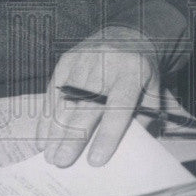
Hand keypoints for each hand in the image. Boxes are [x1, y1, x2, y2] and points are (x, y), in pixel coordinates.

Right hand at [39, 26, 158, 166]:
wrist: (126, 34)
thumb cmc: (139, 72)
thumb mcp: (152, 90)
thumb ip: (142, 117)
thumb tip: (123, 147)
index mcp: (132, 72)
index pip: (118, 106)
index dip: (107, 134)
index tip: (96, 160)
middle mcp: (106, 64)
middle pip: (87, 104)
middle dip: (73, 136)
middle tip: (61, 162)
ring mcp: (83, 59)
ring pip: (66, 99)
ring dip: (55, 130)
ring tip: (49, 155)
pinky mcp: (66, 60)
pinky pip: (53, 91)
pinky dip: (46, 116)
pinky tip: (43, 136)